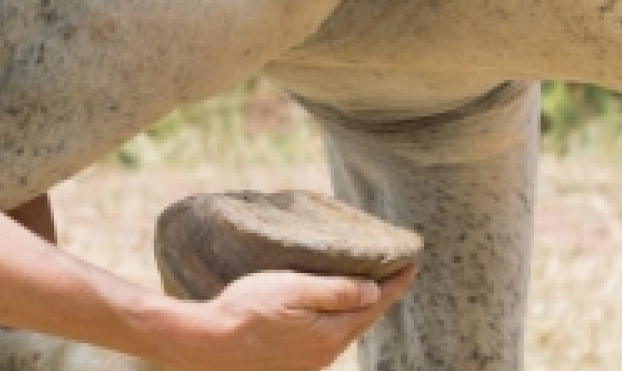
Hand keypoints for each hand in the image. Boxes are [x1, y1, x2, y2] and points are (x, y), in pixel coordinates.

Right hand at [155, 267, 416, 370]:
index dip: (396, 281)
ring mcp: (309, 359)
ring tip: (364, 284)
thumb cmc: (247, 311)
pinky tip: (327, 309)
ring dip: (357, 307)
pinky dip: (336, 318)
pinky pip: (326, 337)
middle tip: (393, 269)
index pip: (376, 303)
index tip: (411, 260)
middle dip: (380, 293)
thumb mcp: (293, 289)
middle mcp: (327, 351)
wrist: (210, 346)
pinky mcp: (293, 362)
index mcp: (333, 332)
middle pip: (363, 318)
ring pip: (344, 329)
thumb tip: (374, 290)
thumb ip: (336, 291)